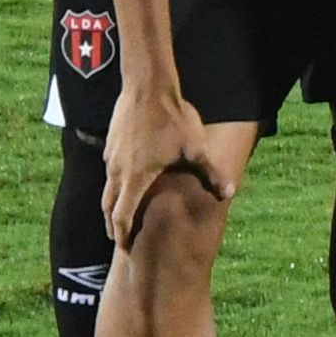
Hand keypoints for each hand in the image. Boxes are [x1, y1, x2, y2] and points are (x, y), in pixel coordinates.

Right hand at [102, 86, 227, 244]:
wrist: (147, 87)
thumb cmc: (172, 119)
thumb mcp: (195, 148)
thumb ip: (209, 173)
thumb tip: (229, 193)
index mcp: (135, 179)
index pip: (122, 216)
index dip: (123, 235)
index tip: (126, 249)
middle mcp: (117, 172)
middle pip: (108, 207)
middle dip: (113, 225)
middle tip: (120, 239)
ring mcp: (110, 158)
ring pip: (106, 189)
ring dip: (112, 205)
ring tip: (119, 216)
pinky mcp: (110, 144)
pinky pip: (109, 171)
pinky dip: (114, 185)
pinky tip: (124, 182)